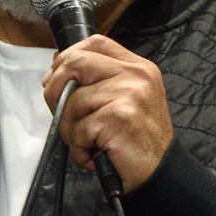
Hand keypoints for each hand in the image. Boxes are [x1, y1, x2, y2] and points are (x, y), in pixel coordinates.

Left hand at [42, 35, 171, 193]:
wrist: (160, 172)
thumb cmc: (137, 140)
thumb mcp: (127, 99)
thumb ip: (100, 81)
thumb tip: (58, 69)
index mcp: (138, 67)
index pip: (95, 43)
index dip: (68, 57)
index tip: (57, 78)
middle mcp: (136, 76)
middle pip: (76, 63)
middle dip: (56, 90)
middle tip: (60, 113)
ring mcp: (129, 94)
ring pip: (73, 101)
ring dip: (70, 129)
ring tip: (87, 142)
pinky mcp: (118, 117)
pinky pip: (79, 128)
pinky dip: (78, 148)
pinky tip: (94, 154)